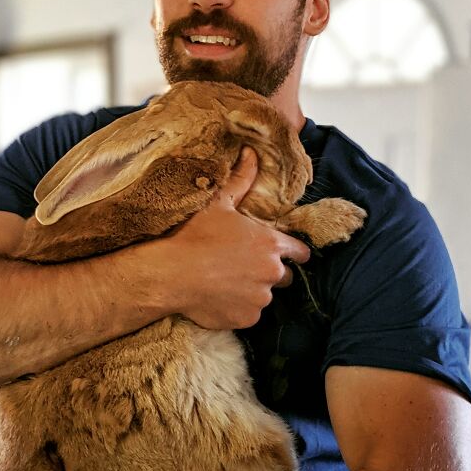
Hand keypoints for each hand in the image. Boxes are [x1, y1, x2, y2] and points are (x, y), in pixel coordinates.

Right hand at [158, 148, 310, 328]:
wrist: (170, 274)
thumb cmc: (193, 236)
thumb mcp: (217, 204)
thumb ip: (241, 180)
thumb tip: (251, 152)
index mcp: (271, 244)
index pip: (300, 252)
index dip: (294, 253)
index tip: (286, 254)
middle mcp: (272, 272)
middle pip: (284, 276)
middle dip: (271, 272)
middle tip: (245, 267)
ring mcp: (261, 298)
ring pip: (264, 296)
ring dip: (253, 291)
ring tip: (227, 282)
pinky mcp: (247, 318)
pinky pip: (249, 314)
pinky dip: (239, 309)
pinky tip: (219, 298)